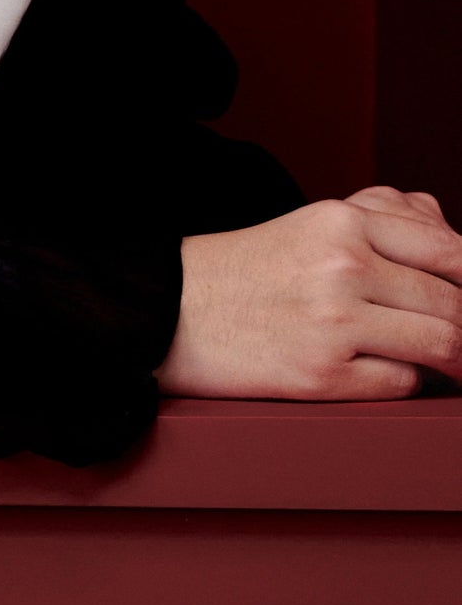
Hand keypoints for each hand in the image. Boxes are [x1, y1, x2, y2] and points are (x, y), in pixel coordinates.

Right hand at [158, 187, 461, 399]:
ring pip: (442, 345)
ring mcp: (333, 322)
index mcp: (341, 221)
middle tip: (460, 340)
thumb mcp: (313, 225)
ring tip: (446, 364)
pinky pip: (402, 383)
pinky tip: (388, 370)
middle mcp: (342, 266)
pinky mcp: (321, 374)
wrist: (172, 311)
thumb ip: (386, 222)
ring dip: (455, 361)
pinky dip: (408, 382)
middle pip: (452, 304)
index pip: (449, 250)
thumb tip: (455, 242)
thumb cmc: (249, 270)